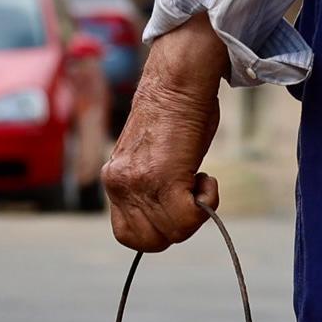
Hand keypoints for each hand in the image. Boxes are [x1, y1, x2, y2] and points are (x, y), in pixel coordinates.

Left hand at [104, 16, 225, 251]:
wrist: (178, 80)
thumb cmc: (175, 111)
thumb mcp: (151, 156)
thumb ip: (151, 185)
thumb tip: (170, 209)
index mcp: (114, 179)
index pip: (127, 234)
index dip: (157, 229)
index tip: (175, 205)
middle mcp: (119, 184)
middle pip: (148, 242)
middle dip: (177, 228)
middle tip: (190, 195)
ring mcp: (136, 183)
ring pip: (171, 233)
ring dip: (194, 214)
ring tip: (198, 180)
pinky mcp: (160, 178)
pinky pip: (186, 219)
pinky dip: (206, 205)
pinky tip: (205, 179)